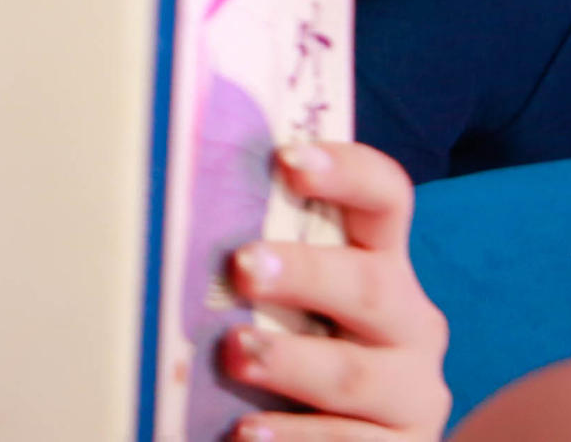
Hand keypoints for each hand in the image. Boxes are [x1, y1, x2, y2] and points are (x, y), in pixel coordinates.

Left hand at [220, 141, 453, 440]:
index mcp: (383, 264)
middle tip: (243, 266)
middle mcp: (409, 322)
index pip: (384, 200)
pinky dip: (297, 440)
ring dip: (293, 363)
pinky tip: (247, 433)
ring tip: (236, 353)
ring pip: (356, 374)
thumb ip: (260, 264)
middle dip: (306, 274)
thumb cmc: (301, 346)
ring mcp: (412, 390)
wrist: (352, 435)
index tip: (287, 158)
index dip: (346, 172)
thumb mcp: (291, 300)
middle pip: (369, 286)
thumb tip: (158, 220)